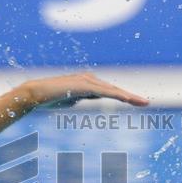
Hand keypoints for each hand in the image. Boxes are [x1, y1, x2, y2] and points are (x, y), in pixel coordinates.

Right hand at [21, 72, 148, 107]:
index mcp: (88, 84)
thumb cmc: (49, 99)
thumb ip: (81, 97)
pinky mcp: (83, 85)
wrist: (35, 94)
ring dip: (128, 96)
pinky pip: (104, 92)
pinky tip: (127, 99)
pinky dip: (117, 95)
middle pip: (115, 89)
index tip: (137, 103)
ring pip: (112, 90)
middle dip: (131, 96)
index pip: (111, 92)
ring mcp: (87, 81)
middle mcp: (90, 79)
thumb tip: (88, 98)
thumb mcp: (70, 100)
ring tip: (142, 102)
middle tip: (147, 103)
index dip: (125, 97)